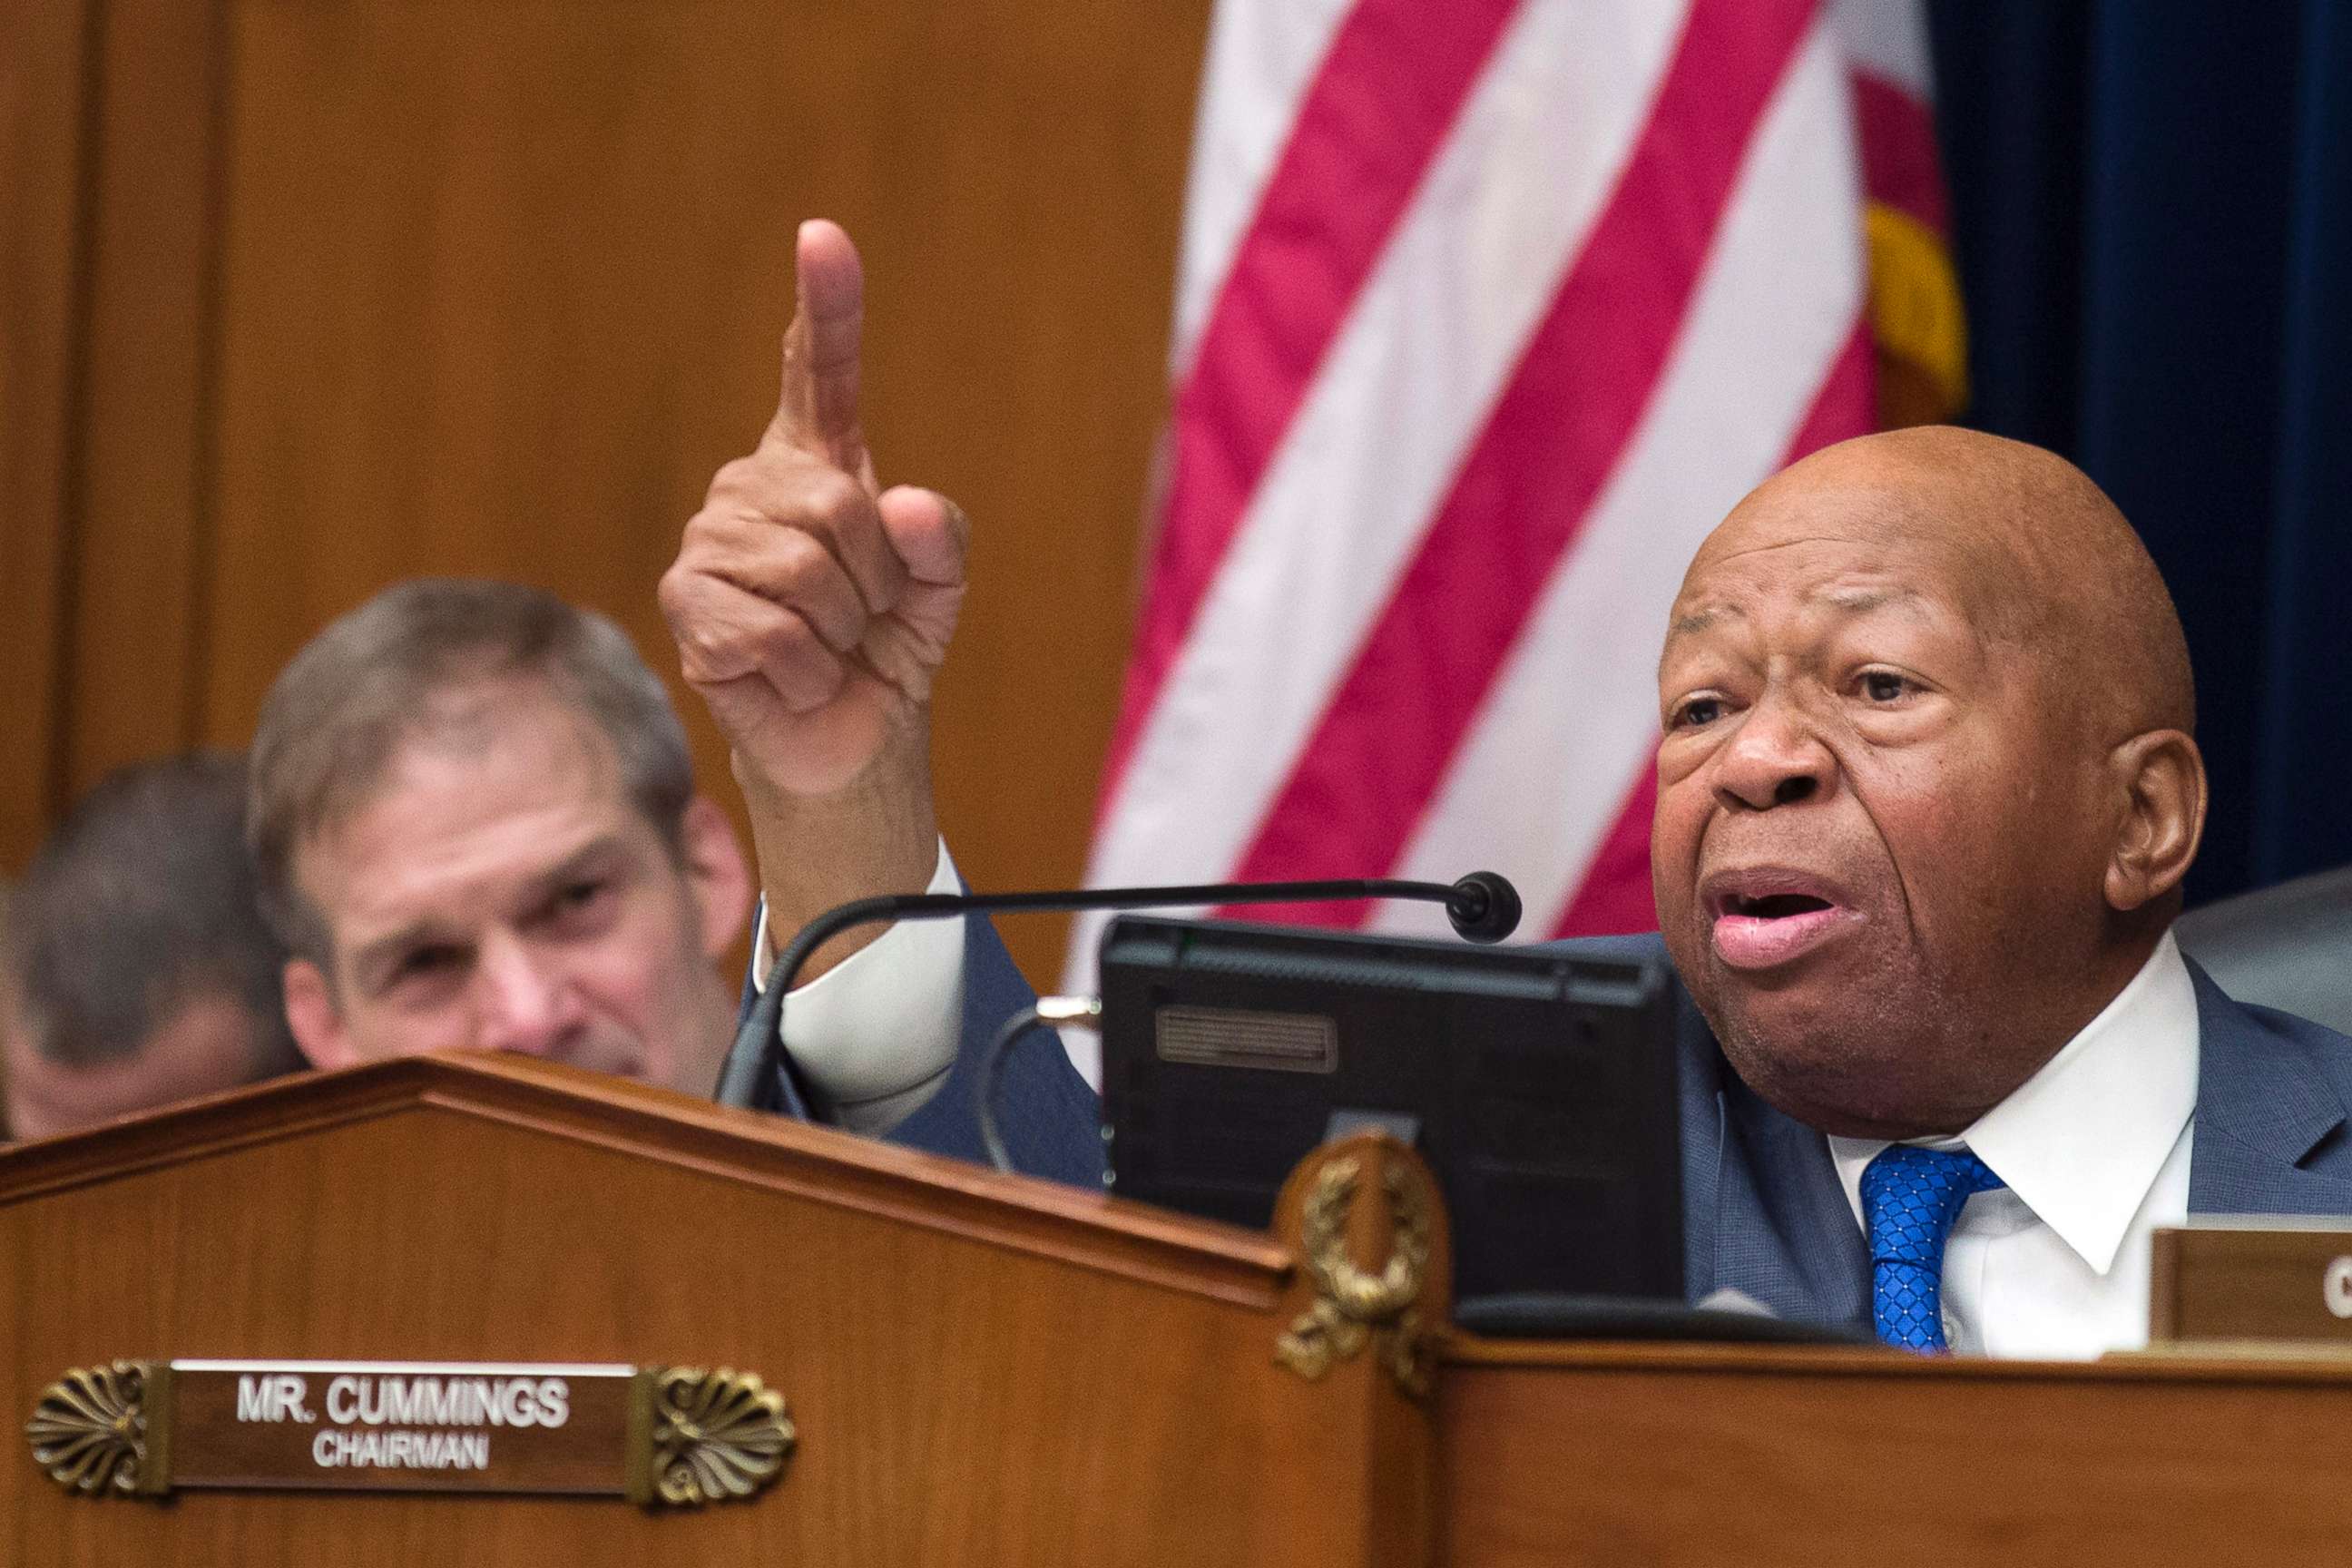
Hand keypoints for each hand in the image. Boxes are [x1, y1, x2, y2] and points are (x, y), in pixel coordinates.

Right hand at [660, 220, 967, 807]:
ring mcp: (711, 540)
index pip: (819, 369)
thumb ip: (942, 543)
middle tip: (863, 619)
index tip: (824, 235)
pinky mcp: (686, 604)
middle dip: (875, 579)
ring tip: (827, 647)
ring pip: (805, 569)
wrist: (850, 739)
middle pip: (838, 504)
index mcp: (817, 464)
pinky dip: (806, 672)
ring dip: (841, 629)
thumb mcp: (940, 590)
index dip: (826, 302)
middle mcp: (752, 486)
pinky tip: (793, 678)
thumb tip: (902, 506)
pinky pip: (774, 630)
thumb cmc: (887, 650)